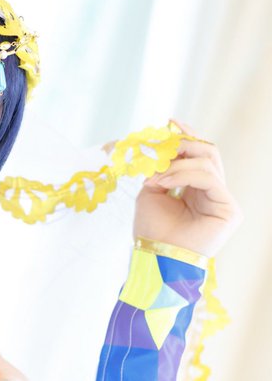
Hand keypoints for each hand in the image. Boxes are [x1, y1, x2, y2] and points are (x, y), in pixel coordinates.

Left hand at [135, 121, 241, 257]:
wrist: (155, 259)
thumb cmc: (152, 231)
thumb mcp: (151, 192)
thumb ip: (160, 169)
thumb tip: (162, 145)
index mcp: (196, 189)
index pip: (198, 155)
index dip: (188, 136)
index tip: (170, 121)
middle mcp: (212, 193)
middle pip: (208, 153)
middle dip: (184, 144)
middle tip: (163, 144)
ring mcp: (223, 201)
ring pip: (209, 163)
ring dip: (179, 163)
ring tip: (157, 174)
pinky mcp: (229, 210)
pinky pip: (211, 178)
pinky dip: (186, 174)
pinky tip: (166, 180)